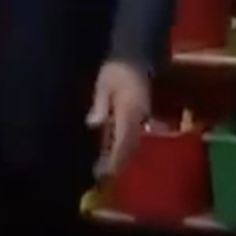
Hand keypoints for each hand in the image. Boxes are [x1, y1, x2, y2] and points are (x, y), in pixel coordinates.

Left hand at [86, 61, 150, 176]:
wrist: (135, 56)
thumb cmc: (115, 69)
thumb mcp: (104, 84)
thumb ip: (100, 104)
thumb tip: (94, 123)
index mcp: (129, 110)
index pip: (123, 139)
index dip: (114, 158)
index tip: (104, 172)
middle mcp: (138, 117)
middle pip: (129, 146)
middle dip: (117, 163)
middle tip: (102, 178)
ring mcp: (141, 117)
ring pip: (132, 143)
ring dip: (121, 158)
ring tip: (105, 171)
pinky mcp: (139, 116)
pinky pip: (132, 136)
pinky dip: (123, 148)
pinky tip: (112, 154)